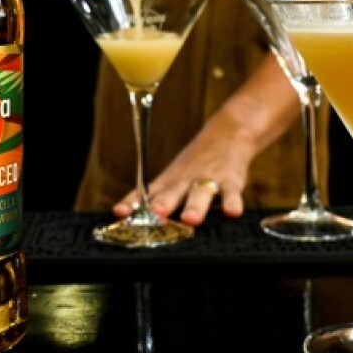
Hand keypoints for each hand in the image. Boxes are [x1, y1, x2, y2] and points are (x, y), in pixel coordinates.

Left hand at [113, 126, 253, 226]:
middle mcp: (186, 181)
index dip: (132, 202)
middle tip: (157, 212)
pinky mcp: (231, 181)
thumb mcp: (173, 176)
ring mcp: (209, 180)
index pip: (146, 193)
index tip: (120, 212)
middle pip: (173, 192)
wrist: (229, 133)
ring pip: (201, 193)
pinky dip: (233, 203)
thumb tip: (126, 216)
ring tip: (190, 219)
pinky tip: (232, 212)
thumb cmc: (196, 163)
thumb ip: (156, 197)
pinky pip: (232, 193)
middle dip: (164, 203)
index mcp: (170, 181)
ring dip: (196, 206)